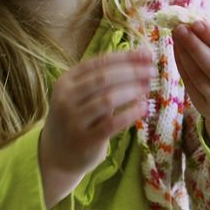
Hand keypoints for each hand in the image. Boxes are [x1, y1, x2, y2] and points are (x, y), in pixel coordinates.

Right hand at [39, 49, 153, 207]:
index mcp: (66, 81)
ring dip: (132, 91)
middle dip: (131, 72)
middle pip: (103, 78)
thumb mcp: (84, 95)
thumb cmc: (79, 119)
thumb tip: (144, 57)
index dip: (125, 57)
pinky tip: (144, 108)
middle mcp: (65, 98)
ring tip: (148, 87)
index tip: (147, 54)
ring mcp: (73, 119)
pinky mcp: (84, 139)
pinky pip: (111, 124)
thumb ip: (108, 80)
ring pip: (107, 99)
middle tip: (153, 71)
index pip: (98, 63)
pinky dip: (130, 114)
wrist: (57, 154)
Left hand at [172, 20, 209, 171]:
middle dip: (195, 45)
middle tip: (181, 28)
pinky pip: (190, 84)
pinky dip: (181, 65)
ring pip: (199, 76)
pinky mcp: (206, 108)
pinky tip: (178, 50)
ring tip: (177, 36)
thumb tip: (195, 24)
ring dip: (185, 54)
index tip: (197, 22)